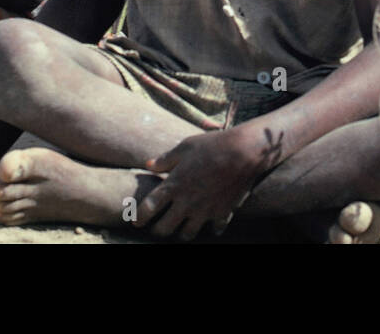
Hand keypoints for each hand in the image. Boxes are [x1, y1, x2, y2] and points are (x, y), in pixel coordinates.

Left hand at [135, 127, 273, 239]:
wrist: (243, 151)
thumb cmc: (212, 145)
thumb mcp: (185, 147)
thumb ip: (165, 159)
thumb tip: (149, 164)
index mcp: (173, 185)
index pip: (148, 209)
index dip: (139, 218)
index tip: (136, 221)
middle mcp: (186, 203)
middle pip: (164, 229)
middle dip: (158, 230)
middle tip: (157, 227)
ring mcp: (205, 211)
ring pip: (187, 235)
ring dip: (181, 232)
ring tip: (181, 227)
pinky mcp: (223, 213)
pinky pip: (214, 230)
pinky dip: (211, 228)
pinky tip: (210, 223)